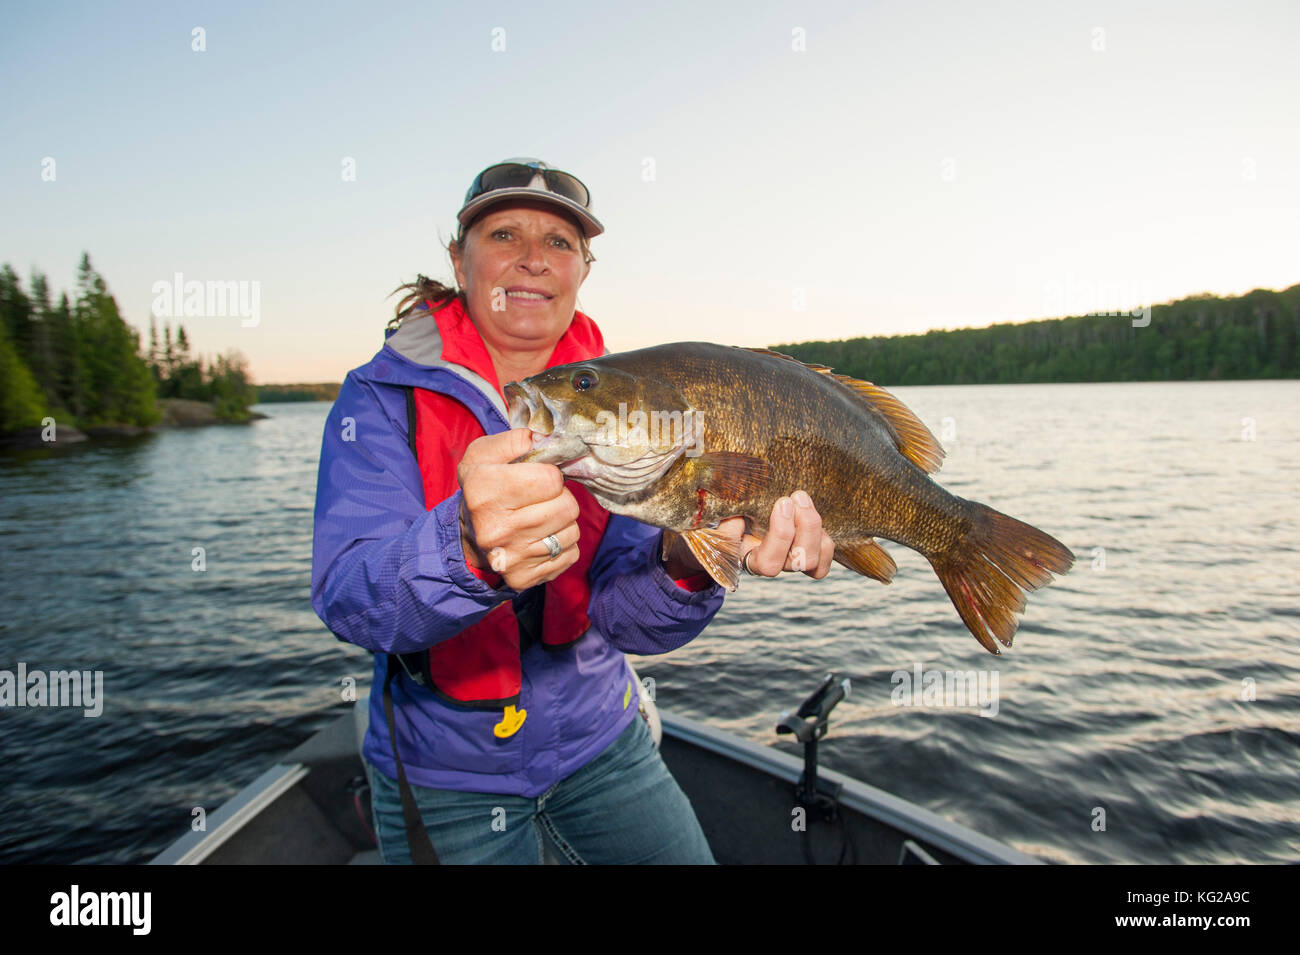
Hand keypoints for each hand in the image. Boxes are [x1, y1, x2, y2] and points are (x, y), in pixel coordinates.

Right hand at [457, 428, 579, 589]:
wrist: (469, 536)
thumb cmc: (484, 488)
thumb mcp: (485, 455)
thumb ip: (514, 440)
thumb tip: (543, 437)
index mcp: (485, 490)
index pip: (552, 479)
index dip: (551, 475)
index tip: (539, 478)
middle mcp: (496, 527)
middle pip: (567, 507)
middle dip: (561, 498)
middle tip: (542, 499)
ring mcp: (511, 557)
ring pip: (572, 531)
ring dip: (563, 522)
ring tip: (542, 518)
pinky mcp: (523, 578)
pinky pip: (570, 555)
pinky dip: (563, 545)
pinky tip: (542, 538)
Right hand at [661, 489, 834, 580]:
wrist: (739, 517)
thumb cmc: (728, 512)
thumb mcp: (722, 512)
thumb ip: (726, 514)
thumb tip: (738, 509)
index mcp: (749, 558)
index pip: (768, 562)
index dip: (781, 534)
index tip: (782, 501)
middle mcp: (775, 564)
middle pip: (800, 561)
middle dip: (805, 527)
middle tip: (797, 495)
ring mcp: (793, 560)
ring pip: (815, 561)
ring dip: (815, 528)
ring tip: (803, 499)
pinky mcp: (809, 553)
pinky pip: (826, 556)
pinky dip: (826, 538)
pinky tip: (812, 514)